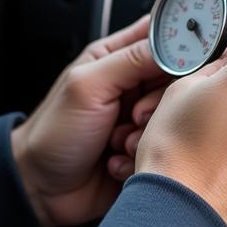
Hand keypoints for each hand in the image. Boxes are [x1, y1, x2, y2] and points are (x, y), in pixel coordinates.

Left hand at [10, 15, 167, 226]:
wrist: (41, 187)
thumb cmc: (53, 132)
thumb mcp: (87, 86)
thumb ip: (130, 60)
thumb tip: (174, 44)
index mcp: (115, 59)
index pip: (162, 38)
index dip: (180, 48)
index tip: (184, 66)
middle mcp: (132, 86)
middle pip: (176, 80)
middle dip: (159, 102)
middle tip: (135, 115)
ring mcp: (140, 119)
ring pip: (174, 117)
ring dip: (147, 133)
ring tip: (118, 141)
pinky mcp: (145, 148)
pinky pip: (166, 148)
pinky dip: (143, 155)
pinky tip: (117, 161)